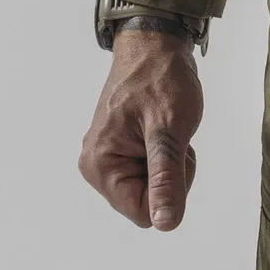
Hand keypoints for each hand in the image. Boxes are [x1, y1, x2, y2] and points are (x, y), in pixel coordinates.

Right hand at [79, 27, 202, 230]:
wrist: (156, 45)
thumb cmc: (162, 80)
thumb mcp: (170, 131)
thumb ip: (166, 179)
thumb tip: (165, 225)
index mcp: (100, 165)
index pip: (142, 212)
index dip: (169, 190)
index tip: (173, 152)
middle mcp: (96, 166)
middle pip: (145, 201)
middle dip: (169, 175)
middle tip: (171, 137)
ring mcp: (106, 157)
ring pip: (150, 187)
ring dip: (168, 163)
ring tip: (166, 128)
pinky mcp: (119, 149)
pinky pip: (148, 170)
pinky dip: (163, 154)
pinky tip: (160, 129)